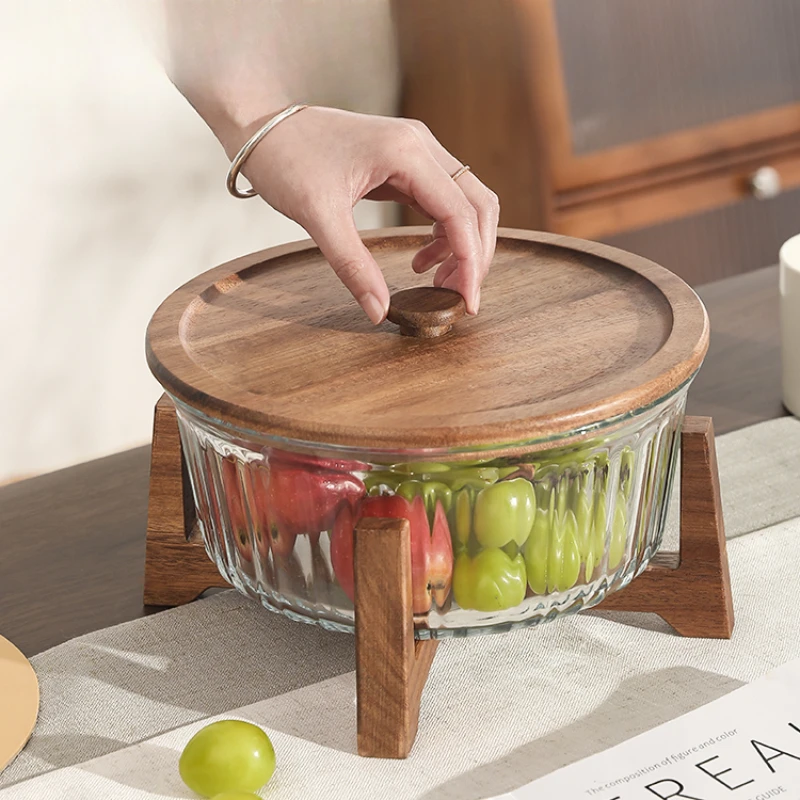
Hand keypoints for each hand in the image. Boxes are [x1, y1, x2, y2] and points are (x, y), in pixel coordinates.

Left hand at [226, 107, 498, 322]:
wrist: (259, 124)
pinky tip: (420, 260)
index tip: (467, 303)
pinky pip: (442, 200)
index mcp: (406, 152)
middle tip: (458, 297)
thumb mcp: (317, 215)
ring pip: (465, 202)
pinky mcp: (405, 162)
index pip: (461, 212)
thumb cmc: (284, 159)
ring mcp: (415, 151)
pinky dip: (443, 234)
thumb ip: (352, 265)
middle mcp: (420, 146)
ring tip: (436, 283)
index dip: (470, 261)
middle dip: (475, 255)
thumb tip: (379, 312)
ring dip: (462, 245)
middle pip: (477, 204)